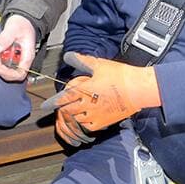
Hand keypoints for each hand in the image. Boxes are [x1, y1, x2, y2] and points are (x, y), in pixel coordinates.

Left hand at [0, 15, 37, 80]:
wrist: (21, 20)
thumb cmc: (22, 24)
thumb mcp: (14, 28)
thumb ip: (5, 38)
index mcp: (27, 56)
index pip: (19, 74)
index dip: (7, 73)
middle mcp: (21, 61)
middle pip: (8, 74)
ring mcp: (14, 60)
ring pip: (1, 68)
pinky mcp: (8, 58)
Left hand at [39, 52, 161, 138]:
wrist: (139, 90)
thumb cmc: (120, 76)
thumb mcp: (99, 65)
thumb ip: (81, 60)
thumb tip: (67, 56)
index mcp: (84, 90)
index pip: (63, 98)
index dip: (52, 102)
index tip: (45, 106)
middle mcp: (87, 104)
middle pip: (67, 111)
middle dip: (62, 109)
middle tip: (61, 108)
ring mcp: (95, 115)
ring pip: (77, 120)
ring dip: (73, 116)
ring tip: (74, 112)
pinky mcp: (104, 122)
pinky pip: (88, 127)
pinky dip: (84, 124)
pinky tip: (86, 118)